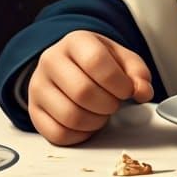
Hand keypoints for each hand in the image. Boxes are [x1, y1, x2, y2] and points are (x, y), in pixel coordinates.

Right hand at [27, 30, 153, 145]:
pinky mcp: (34, 111)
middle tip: (115, 104)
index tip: (127, 91)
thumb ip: (138, 73)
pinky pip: (58, 134)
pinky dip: (80, 135)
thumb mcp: (121, 58)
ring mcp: (38, 86)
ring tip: (103, 113)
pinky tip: (89, 124)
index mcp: (76, 41)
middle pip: (82, 92)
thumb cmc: (97, 62)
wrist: (68, 64)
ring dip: (96, 122)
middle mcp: (51, 60)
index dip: (118, 82)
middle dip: (108, 104)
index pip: (95, 62)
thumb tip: (143, 92)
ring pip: (69, 116)